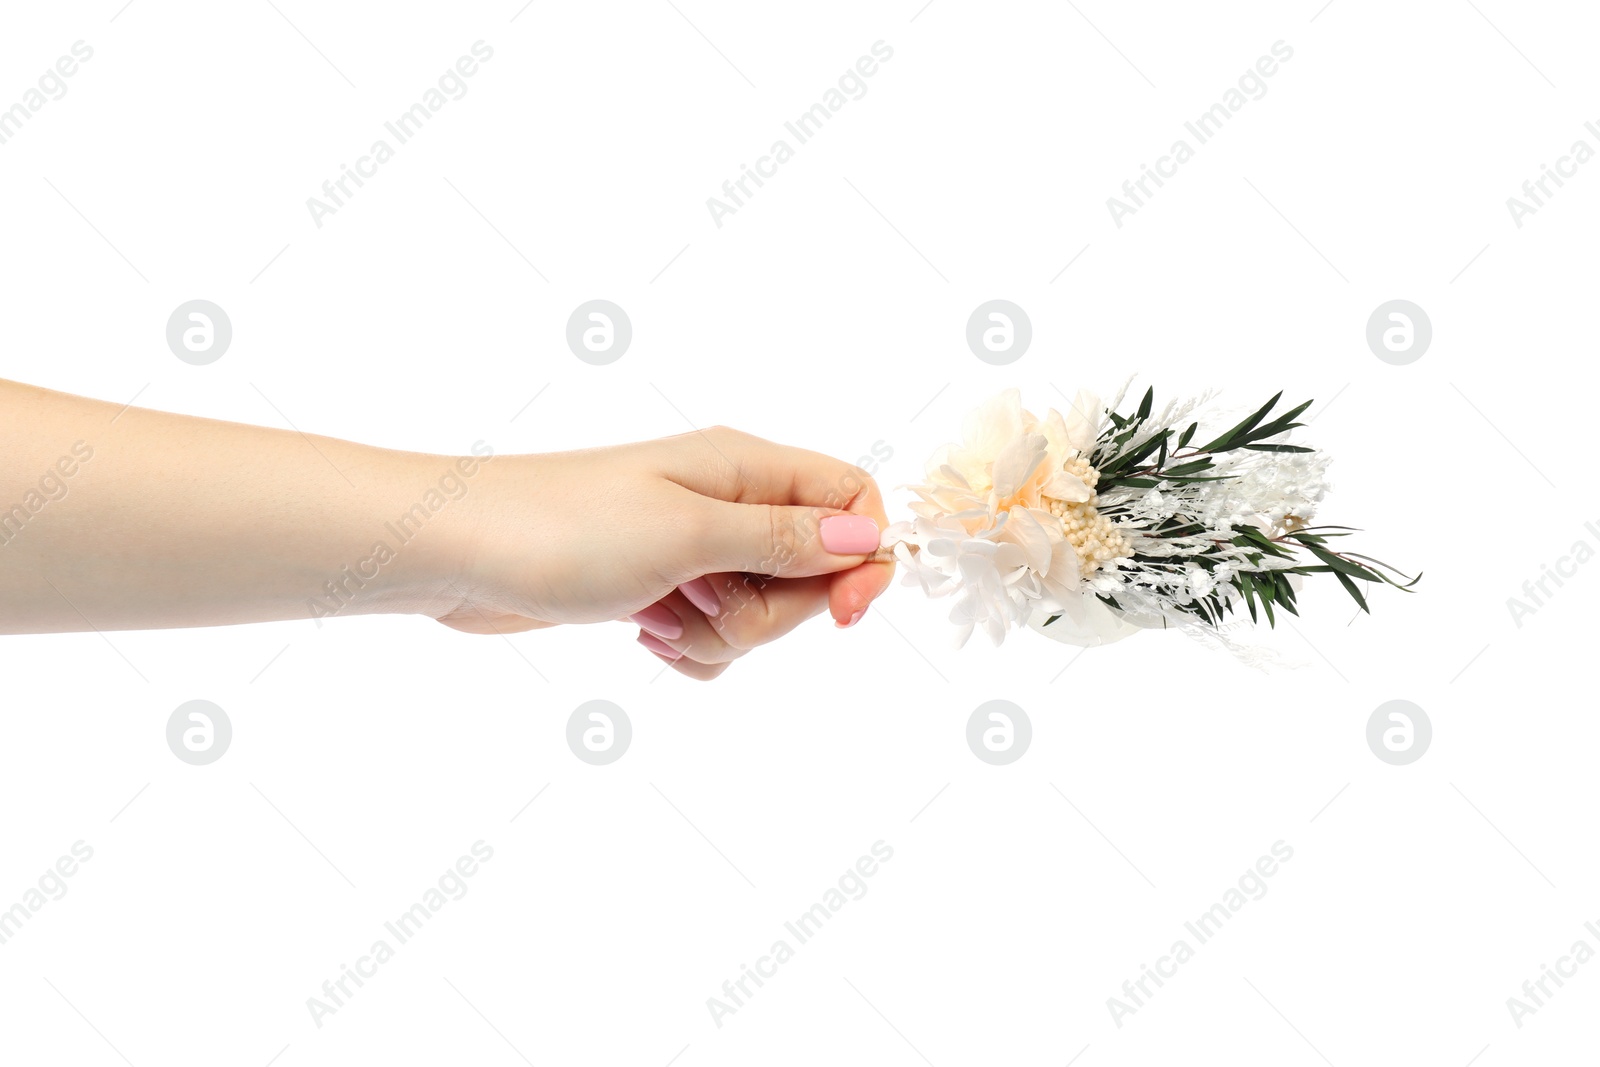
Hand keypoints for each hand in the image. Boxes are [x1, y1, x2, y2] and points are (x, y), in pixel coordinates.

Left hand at [433, 426, 894, 678]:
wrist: (456, 552)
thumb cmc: (562, 528)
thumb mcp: (687, 534)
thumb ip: (783, 539)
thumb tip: (866, 536)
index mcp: (743, 467)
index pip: (850, 498)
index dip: (863, 557)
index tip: (841, 615)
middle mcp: (726, 501)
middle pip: (810, 570)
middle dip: (774, 611)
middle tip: (707, 603)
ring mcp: (692, 546)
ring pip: (761, 611)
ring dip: (723, 635)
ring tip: (660, 616)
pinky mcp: (660, 587)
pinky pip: (714, 634)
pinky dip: (690, 647)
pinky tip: (644, 634)